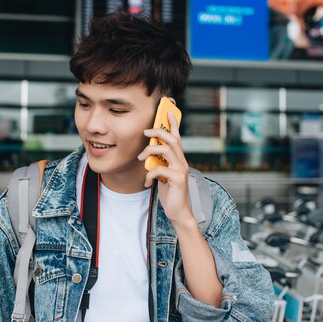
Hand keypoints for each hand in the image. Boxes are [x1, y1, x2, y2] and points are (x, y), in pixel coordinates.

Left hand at [137, 111, 194, 225]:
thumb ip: (159, 163)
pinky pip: (160, 170)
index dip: (173, 123)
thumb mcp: (163, 174)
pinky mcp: (177, 179)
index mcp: (178, 159)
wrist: (178, 212)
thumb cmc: (170, 192)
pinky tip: (147, 183)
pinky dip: (150, 175)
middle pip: (172, 139)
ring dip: (150, 151)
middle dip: (159, 132)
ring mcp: (181, 170)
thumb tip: (148, 153)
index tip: (168, 111)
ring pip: (167, 150)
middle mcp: (182, 162)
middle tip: (145, 132)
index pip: (177, 137)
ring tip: (141, 158)